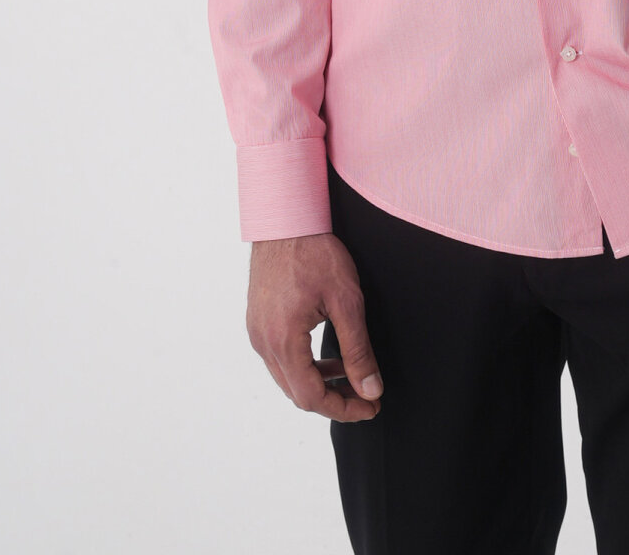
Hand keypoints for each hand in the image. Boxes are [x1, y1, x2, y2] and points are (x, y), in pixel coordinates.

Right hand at [246, 232, 383, 422]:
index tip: (370, 408)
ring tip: (352, 377)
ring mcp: (257, 332)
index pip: (311, 398)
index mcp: (283, 341)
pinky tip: (328, 356)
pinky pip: (280, 358)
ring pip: (288, 377)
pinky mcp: (258, 320)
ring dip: (319, 383)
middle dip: (334, 401)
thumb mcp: (346, 301)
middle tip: (367, 397)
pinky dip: (305, 366)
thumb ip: (358, 350)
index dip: (343, 410)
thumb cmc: (315, 253)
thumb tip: (371, 390)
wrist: (285, 218)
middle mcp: (263, 342)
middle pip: (297, 393)